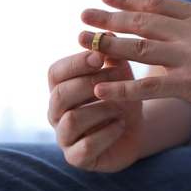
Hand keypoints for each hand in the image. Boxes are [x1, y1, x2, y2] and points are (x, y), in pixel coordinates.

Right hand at [48, 49, 143, 171]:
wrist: (134, 128)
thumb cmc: (121, 96)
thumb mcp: (119, 74)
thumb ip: (110, 55)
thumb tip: (100, 33)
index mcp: (61, 88)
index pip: (55, 72)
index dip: (75, 63)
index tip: (99, 56)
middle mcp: (56, 112)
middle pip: (60, 94)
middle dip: (90, 84)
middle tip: (117, 77)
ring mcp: (64, 136)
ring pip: (72, 120)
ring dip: (101, 109)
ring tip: (122, 106)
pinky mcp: (77, 157)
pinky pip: (85, 148)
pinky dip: (107, 134)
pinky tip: (121, 125)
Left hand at [80, 0, 190, 125]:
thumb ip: (190, 28)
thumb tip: (160, 27)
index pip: (155, 3)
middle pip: (142, 21)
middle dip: (108, 17)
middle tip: (82, 14)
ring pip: (141, 47)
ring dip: (108, 44)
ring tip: (82, 42)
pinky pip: (150, 86)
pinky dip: (123, 87)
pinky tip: (101, 89)